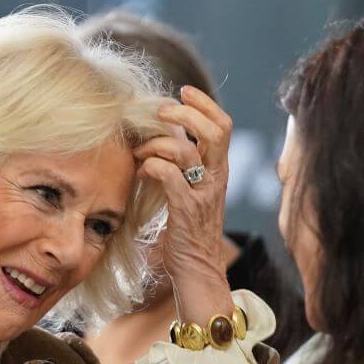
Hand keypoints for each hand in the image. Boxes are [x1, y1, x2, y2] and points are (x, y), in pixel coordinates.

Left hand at [135, 85, 234, 324]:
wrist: (197, 273)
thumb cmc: (186, 234)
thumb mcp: (189, 194)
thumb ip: (182, 169)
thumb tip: (159, 142)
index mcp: (218, 171)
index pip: (223, 125)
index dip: (205, 103)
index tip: (183, 90)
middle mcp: (216, 179)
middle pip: (215, 130)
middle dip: (187, 114)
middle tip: (163, 112)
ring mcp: (203, 195)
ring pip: (188, 151)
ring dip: (159, 143)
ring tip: (140, 151)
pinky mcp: (186, 211)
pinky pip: (171, 177)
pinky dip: (153, 167)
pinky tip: (141, 172)